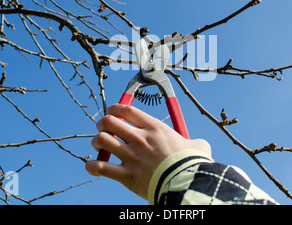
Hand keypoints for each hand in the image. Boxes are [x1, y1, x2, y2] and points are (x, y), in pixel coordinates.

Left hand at [85, 103, 210, 199]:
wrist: (187, 184)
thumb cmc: (193, 165)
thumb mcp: (198, 147)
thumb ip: (195, 142)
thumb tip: (199, 145)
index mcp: (154, 128)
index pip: (126, 110)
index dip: (114, 108)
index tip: (111, 111)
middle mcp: (139, 139)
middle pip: (109, 121)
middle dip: (102, 124)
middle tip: (103, 129)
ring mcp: (131, 157)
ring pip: (101, 140)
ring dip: (96, 142)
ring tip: (99, 146)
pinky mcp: (126, 176)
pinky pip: (99, 167)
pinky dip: (92, 165)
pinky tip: (93, 165)